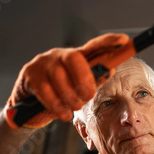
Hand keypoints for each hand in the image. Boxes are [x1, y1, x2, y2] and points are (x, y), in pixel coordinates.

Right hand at [5, 33, 129, 128]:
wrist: (28, 107)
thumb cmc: (60, 95)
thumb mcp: (79, 89)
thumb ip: (93, 80)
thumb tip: (109, 70)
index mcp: (76, 57)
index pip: (93, 46)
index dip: (108, 42)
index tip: (124, 40)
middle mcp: (59, 55)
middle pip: (74, 59)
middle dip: (84, 79)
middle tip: (87, 95)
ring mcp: (43, 63)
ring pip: (59, 77)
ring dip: (70, 97)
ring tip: (73, 107)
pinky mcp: (29, 74)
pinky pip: (45, 90)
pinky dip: (57, 106)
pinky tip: (63, 113)